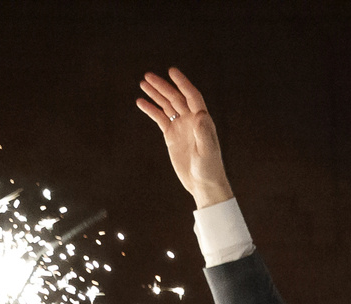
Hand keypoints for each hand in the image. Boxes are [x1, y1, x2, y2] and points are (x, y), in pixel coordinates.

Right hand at [136, 68, 233, 207]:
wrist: (203, 184)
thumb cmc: (209, 169)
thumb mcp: (208, 151)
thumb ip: (205, 133)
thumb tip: (201, 114)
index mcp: (202, 120)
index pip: (192, 96)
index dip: (182, 83)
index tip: (172, 71)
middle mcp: (192, 120)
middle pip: (176, 98)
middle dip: (163, 86)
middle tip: (148, 76)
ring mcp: (181, 127)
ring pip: (167, 106)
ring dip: (156, 94)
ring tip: (143, 83)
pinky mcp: (172, 136)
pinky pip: (160, 118)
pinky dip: (151, 110)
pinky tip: (141, 102)